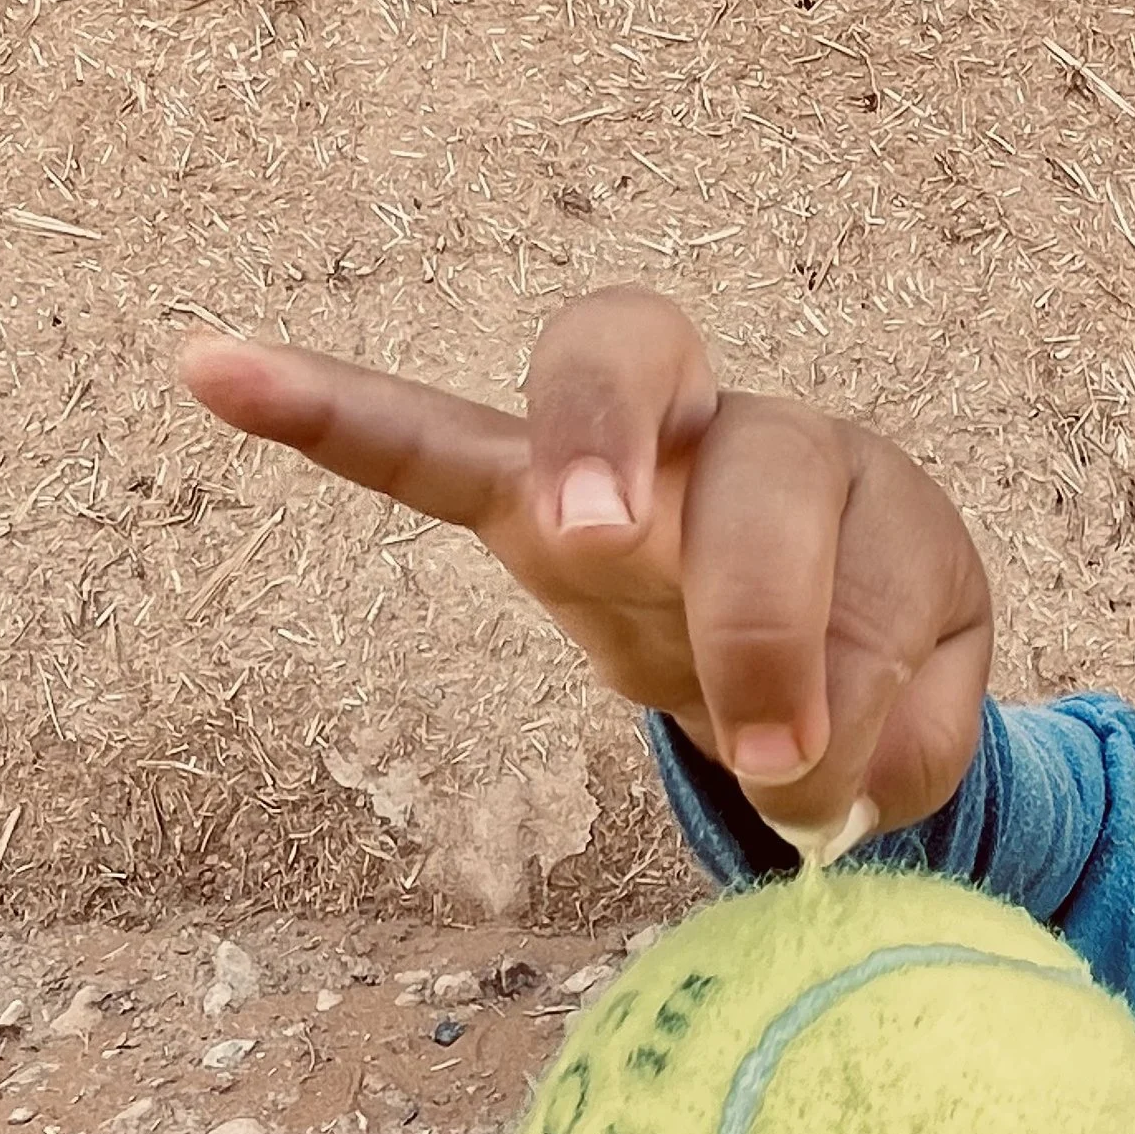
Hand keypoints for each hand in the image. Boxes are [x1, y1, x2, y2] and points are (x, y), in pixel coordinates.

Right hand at [177, 288, 991, 844]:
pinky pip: (421, 441)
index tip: (795, 762)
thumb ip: (888, 730)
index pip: (853, 535)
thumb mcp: (920, 708)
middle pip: (746, 452)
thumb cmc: (873, 652)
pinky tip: (215, 371)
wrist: (825, 621)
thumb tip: (800, 762)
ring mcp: (624, 459)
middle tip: (750, 715)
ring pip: (604, 389)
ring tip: (566, 532)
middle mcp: (743, 445)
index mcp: (856, 493)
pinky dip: (326, 411)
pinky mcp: (514, 495)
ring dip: (583, 448)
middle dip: (748, 581)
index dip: (820, 634)